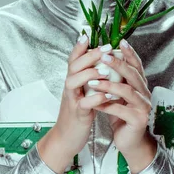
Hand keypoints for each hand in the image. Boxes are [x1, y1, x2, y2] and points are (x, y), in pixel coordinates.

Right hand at [53, 36, 117, 158]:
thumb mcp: (81, 93)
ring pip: (73, 82)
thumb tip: (99, 63)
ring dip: (89, 74)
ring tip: (105, 70)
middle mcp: (69, 88)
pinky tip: (108, 95)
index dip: (79, 48)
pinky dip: (95, 99)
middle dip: (89, 55)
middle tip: (106, 47)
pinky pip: (83, 104)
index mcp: (72, 82)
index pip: (73, 60)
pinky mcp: (77, 115)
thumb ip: (87, 79)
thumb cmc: (77, 114)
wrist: (66, 138)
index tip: (87, 35)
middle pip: (73, 67)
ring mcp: (71, 101)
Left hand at [86, 39, 152, 157]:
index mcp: (140, 87)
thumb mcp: (119, 97)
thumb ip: (116, 81)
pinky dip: (107, 105)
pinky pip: (121, 110)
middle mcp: (145, 94)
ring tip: (93, 81)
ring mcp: (143, 107)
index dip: (130, 54)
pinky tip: (96, 103)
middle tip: (103, 56)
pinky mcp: (138, 120)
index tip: (120, 42)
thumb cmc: (123, 117)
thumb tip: (103, 61)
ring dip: (109, 85)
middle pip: (133, 75)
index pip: (137, 66)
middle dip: (118, 64)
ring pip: (127, 91)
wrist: (131, 142)